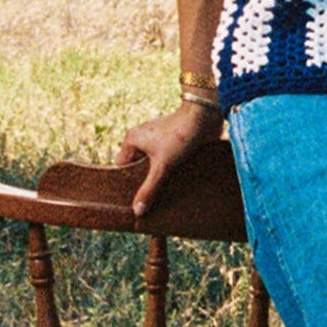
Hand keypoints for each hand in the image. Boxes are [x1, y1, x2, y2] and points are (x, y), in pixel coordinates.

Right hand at [118, 99, 224, 217]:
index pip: (122, 167)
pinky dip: (170, 169)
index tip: (131, 200)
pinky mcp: (173, 140)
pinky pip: (167, 158)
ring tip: (162, 195)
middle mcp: (142, 138)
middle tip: (148, 202)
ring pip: (153, 163)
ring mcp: (158, 138)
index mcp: (132, 140)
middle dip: (145, 182)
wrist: (205, 115)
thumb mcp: (163, 166)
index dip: (126, 183)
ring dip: (159, 176)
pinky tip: (175, 183)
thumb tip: (137, 211)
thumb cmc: (180, 136)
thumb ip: (149, 189)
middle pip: (138, 167)